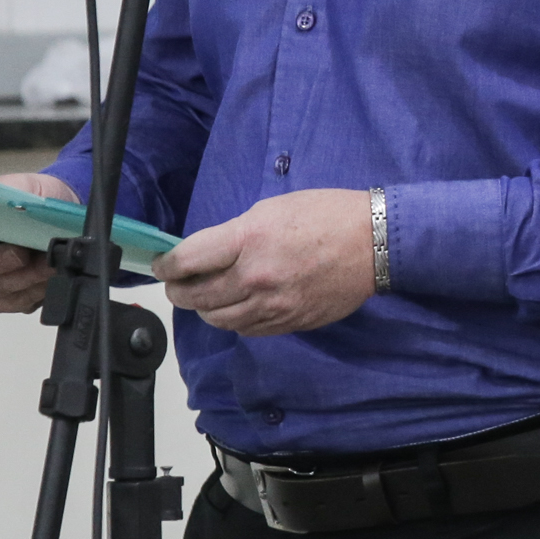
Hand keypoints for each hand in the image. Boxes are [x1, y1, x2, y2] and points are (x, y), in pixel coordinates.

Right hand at [0, 172, 77, 313]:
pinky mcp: (2, 300)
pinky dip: (36, 291)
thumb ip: (1, 197)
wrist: (55, 218)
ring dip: (26, 280)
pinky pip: (15, 303)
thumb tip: (1, 207)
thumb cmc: (29, 199)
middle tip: (25, 253)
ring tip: (50, 264)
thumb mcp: (17, 188)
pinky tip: (51, 276)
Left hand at [154, 189, 374, 335]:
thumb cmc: (328, 215)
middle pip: (196, 296)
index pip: (186, 261)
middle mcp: (256, 277)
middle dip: (180, 291)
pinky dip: (236, 320)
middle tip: (178, 285)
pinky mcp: (291, 321)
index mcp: (248, 240)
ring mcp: (274, 304)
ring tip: (207, 299)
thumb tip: (210, 253)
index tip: (163, 265)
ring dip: (206, 310)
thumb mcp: (273, 209)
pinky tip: (239, 308)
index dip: (166, 265)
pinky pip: (249, 329)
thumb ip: (236, 233)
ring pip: (219, 319)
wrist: (376, 242)